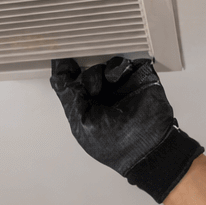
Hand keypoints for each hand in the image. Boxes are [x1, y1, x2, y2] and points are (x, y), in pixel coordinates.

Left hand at [50, 56, 202, 202]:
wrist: (148, 145)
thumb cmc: (115, 145)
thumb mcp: (81, 122)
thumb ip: (68, 97)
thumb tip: (57, 78)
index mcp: (87, 109)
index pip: (72, 85)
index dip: (64, 72)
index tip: (61, 59)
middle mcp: (103, 97)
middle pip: (86, 72)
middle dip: (86, 77)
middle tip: (92, 90)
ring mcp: (121, 87)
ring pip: (104, 65)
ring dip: (100, 74)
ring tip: (106, 87)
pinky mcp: (138, 78)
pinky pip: (124, 63)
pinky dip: (118, 68)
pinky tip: (117, 78)